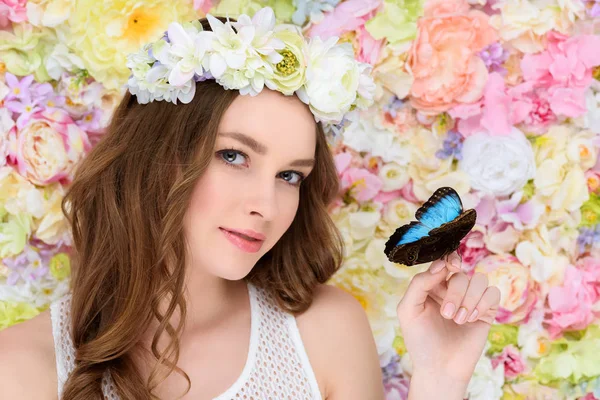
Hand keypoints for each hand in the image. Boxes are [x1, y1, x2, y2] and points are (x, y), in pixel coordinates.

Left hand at [396, 251, 500, 384]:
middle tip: (447, 314)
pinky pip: (493, 293)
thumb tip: (440, 265)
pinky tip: (472, 318)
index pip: (444, 262)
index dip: (449, 259)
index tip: (450, 267)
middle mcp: (451, 289)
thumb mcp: (408, 309)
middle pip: (460, 273)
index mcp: (432, 285)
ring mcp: (470, 299)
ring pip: (479, 280)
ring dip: (468, 299)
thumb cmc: (420, 340)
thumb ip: (419, 284)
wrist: (439, 368)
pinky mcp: (486, 312)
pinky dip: (483, 303)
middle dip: (455, 292)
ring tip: (458, 320)